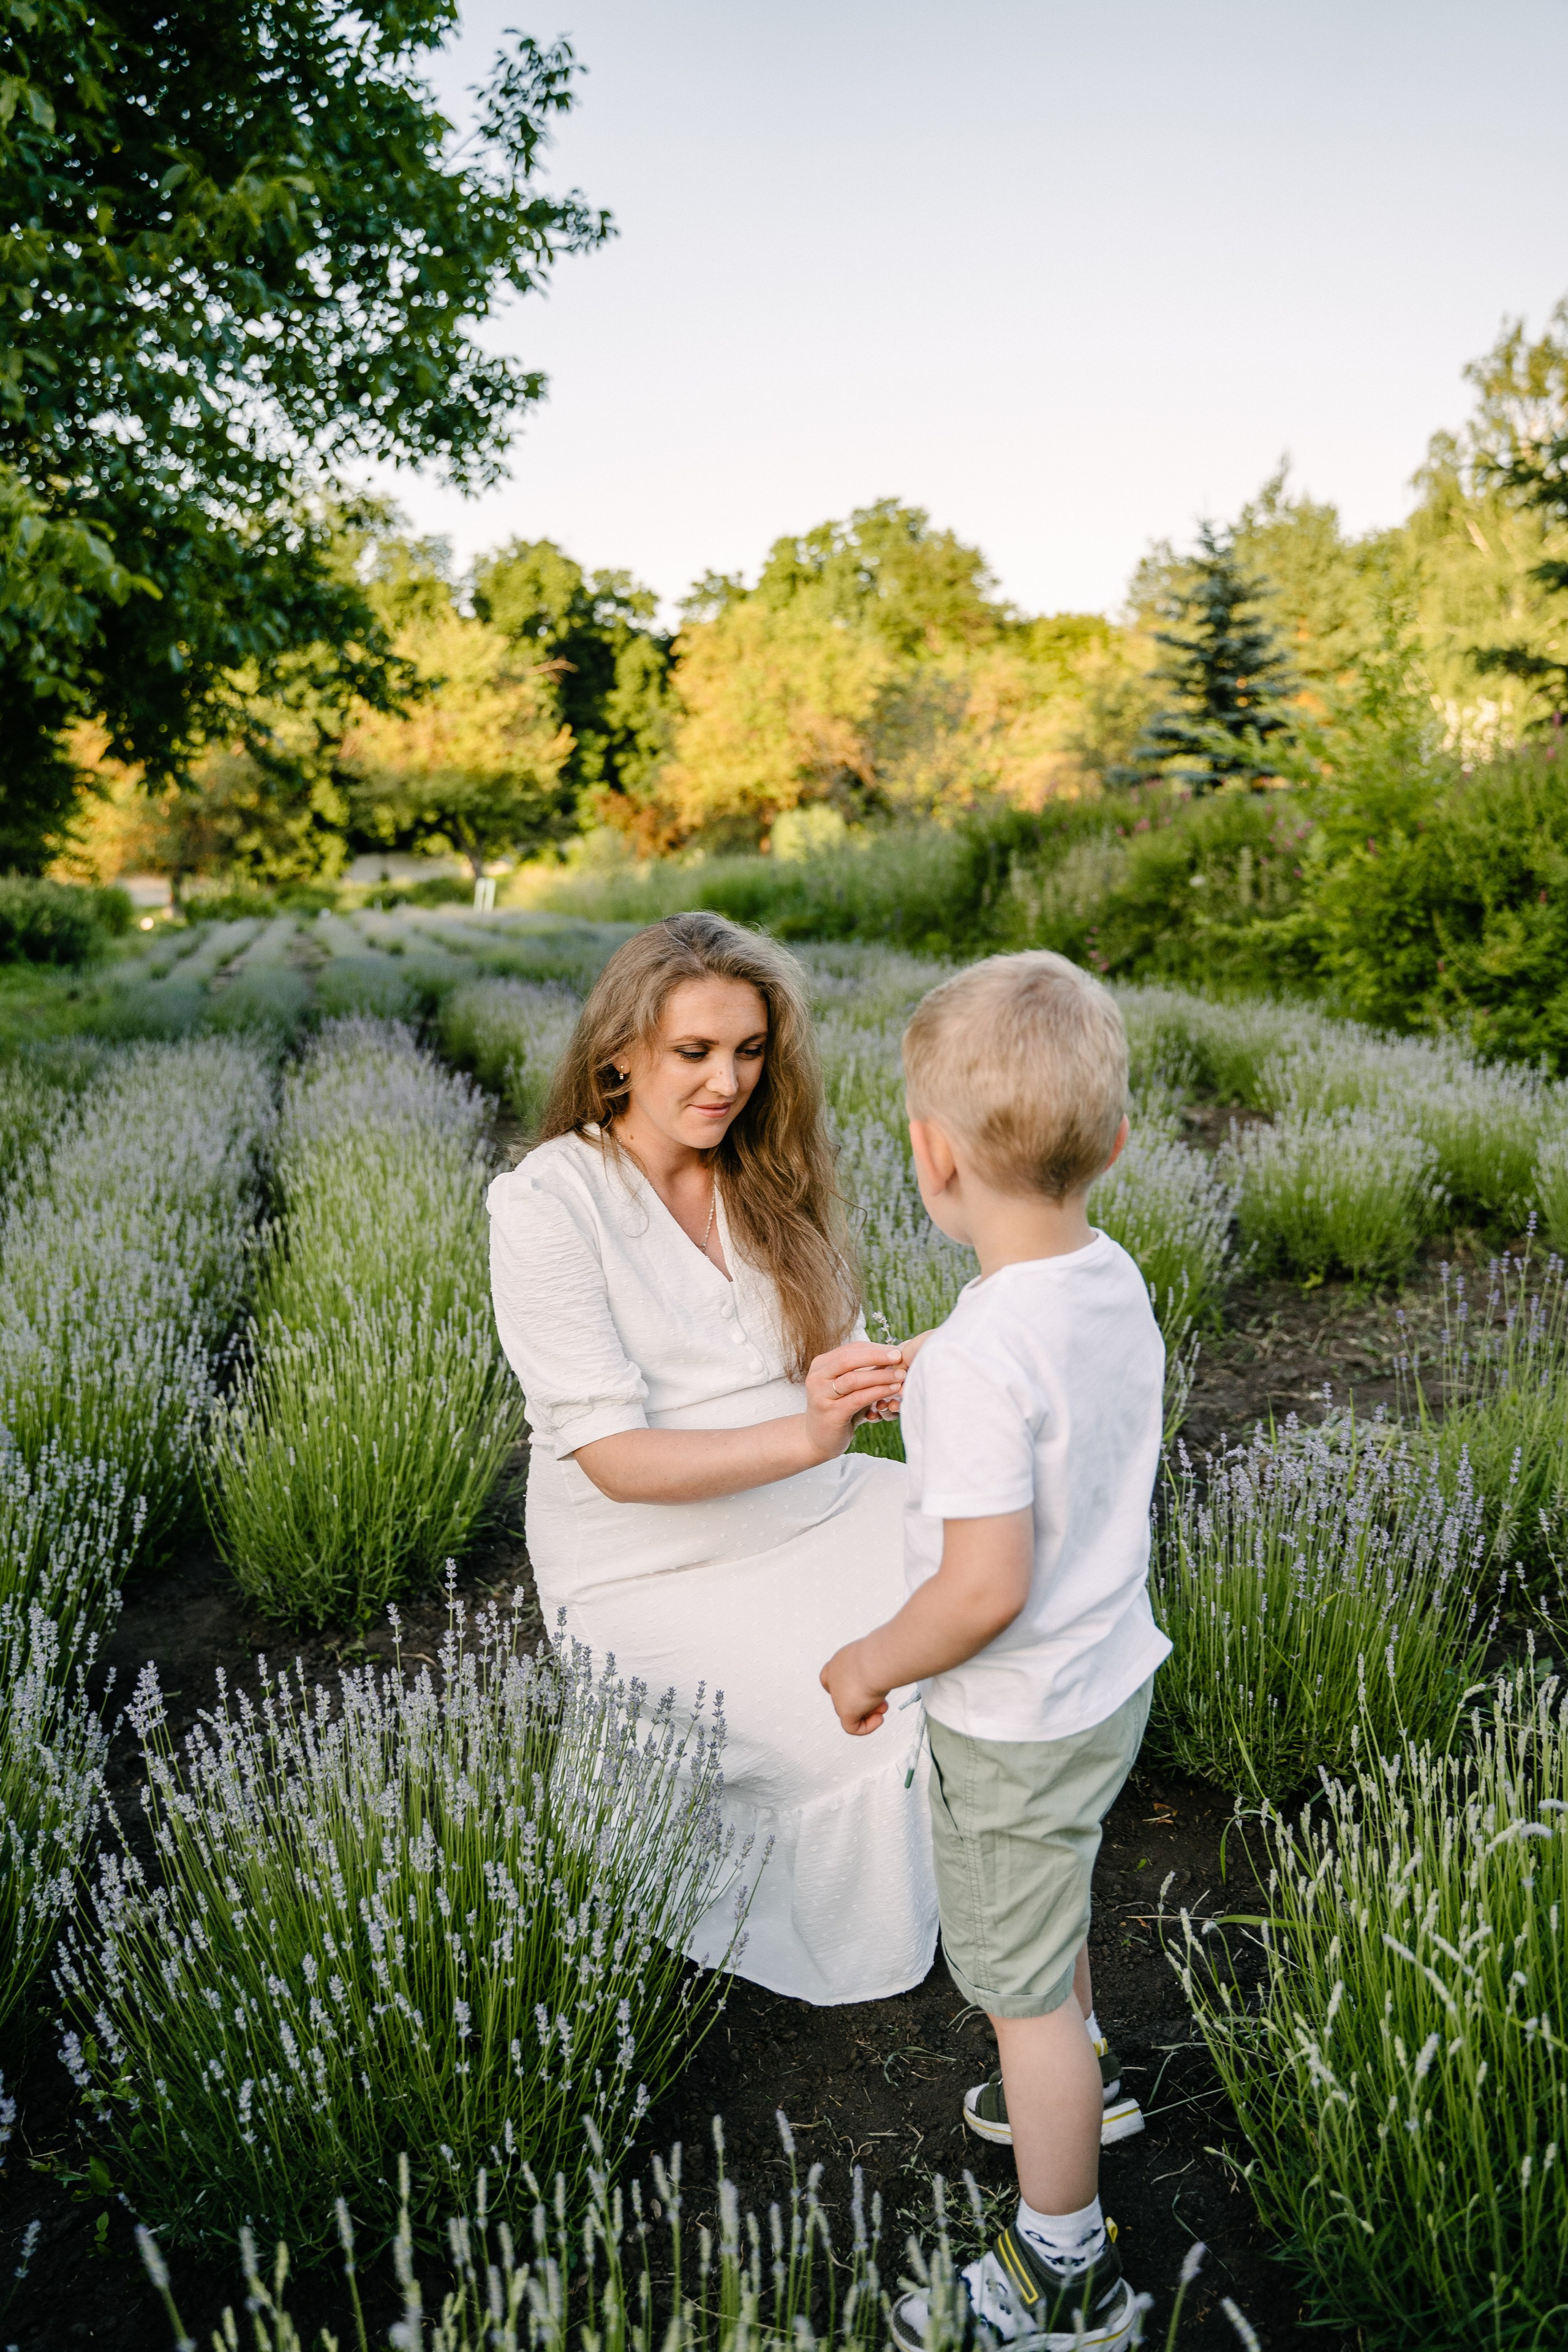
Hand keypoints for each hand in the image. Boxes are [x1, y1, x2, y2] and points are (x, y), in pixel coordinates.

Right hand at [802, 1342, 905, 1459]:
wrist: (818, 1439)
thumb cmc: (838, 1409)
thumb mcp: (847, 1387)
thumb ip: (862, 1371)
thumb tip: (894, 1354)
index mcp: (821, 1365)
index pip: (850, 1349)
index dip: (875, 1348)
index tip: (897, 1350)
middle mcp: (817, 1377)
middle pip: (849, 1359)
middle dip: (877, 1356)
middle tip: (900, 1356)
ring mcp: (821, 1396)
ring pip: (853, 1379)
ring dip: (881, 1375)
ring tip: (901, 1375)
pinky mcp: (831, 1414)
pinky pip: (857, 1399)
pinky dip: (877, 1392)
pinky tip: (892, 1390)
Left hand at [819, 1640, 889, 1735]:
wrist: (877, 1661)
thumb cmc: (878, 1655)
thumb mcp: (874, 1658)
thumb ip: (871, 1670)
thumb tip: (878, 1680)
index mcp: (839, 1662)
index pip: (829, 1677)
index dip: (843, 1686)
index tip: (859, 1687)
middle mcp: (836, 1678)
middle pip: (847, 1696)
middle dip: (866, 1699)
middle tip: (880, 1698)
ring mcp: (838, 1695)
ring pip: (851, 1710)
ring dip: (870, 1711)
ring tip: (882, 1705)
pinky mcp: (844, 1711)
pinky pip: (852, 1727)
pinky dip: (866, 1727)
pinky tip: (878, 1718)